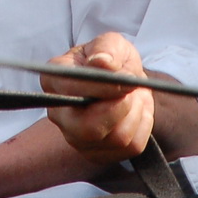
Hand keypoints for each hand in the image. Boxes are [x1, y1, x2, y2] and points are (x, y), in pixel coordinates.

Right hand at [39, 33, 154, 163]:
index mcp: (54, 80)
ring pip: (115, 138)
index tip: (126, 80)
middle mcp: (58, 114)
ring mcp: (76, 138)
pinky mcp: (98, 154)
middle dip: (121, 108)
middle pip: (87, 128)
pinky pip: (130, 147)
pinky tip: (137, 112)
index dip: (100, 87)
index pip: (69, 90)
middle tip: (133, 90)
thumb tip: (101, 63)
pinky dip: (143, 126)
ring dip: (136, 113)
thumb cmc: (112, 61)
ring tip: (135, 96)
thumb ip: (106, 49)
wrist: (125, 82)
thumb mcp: (112, 43)